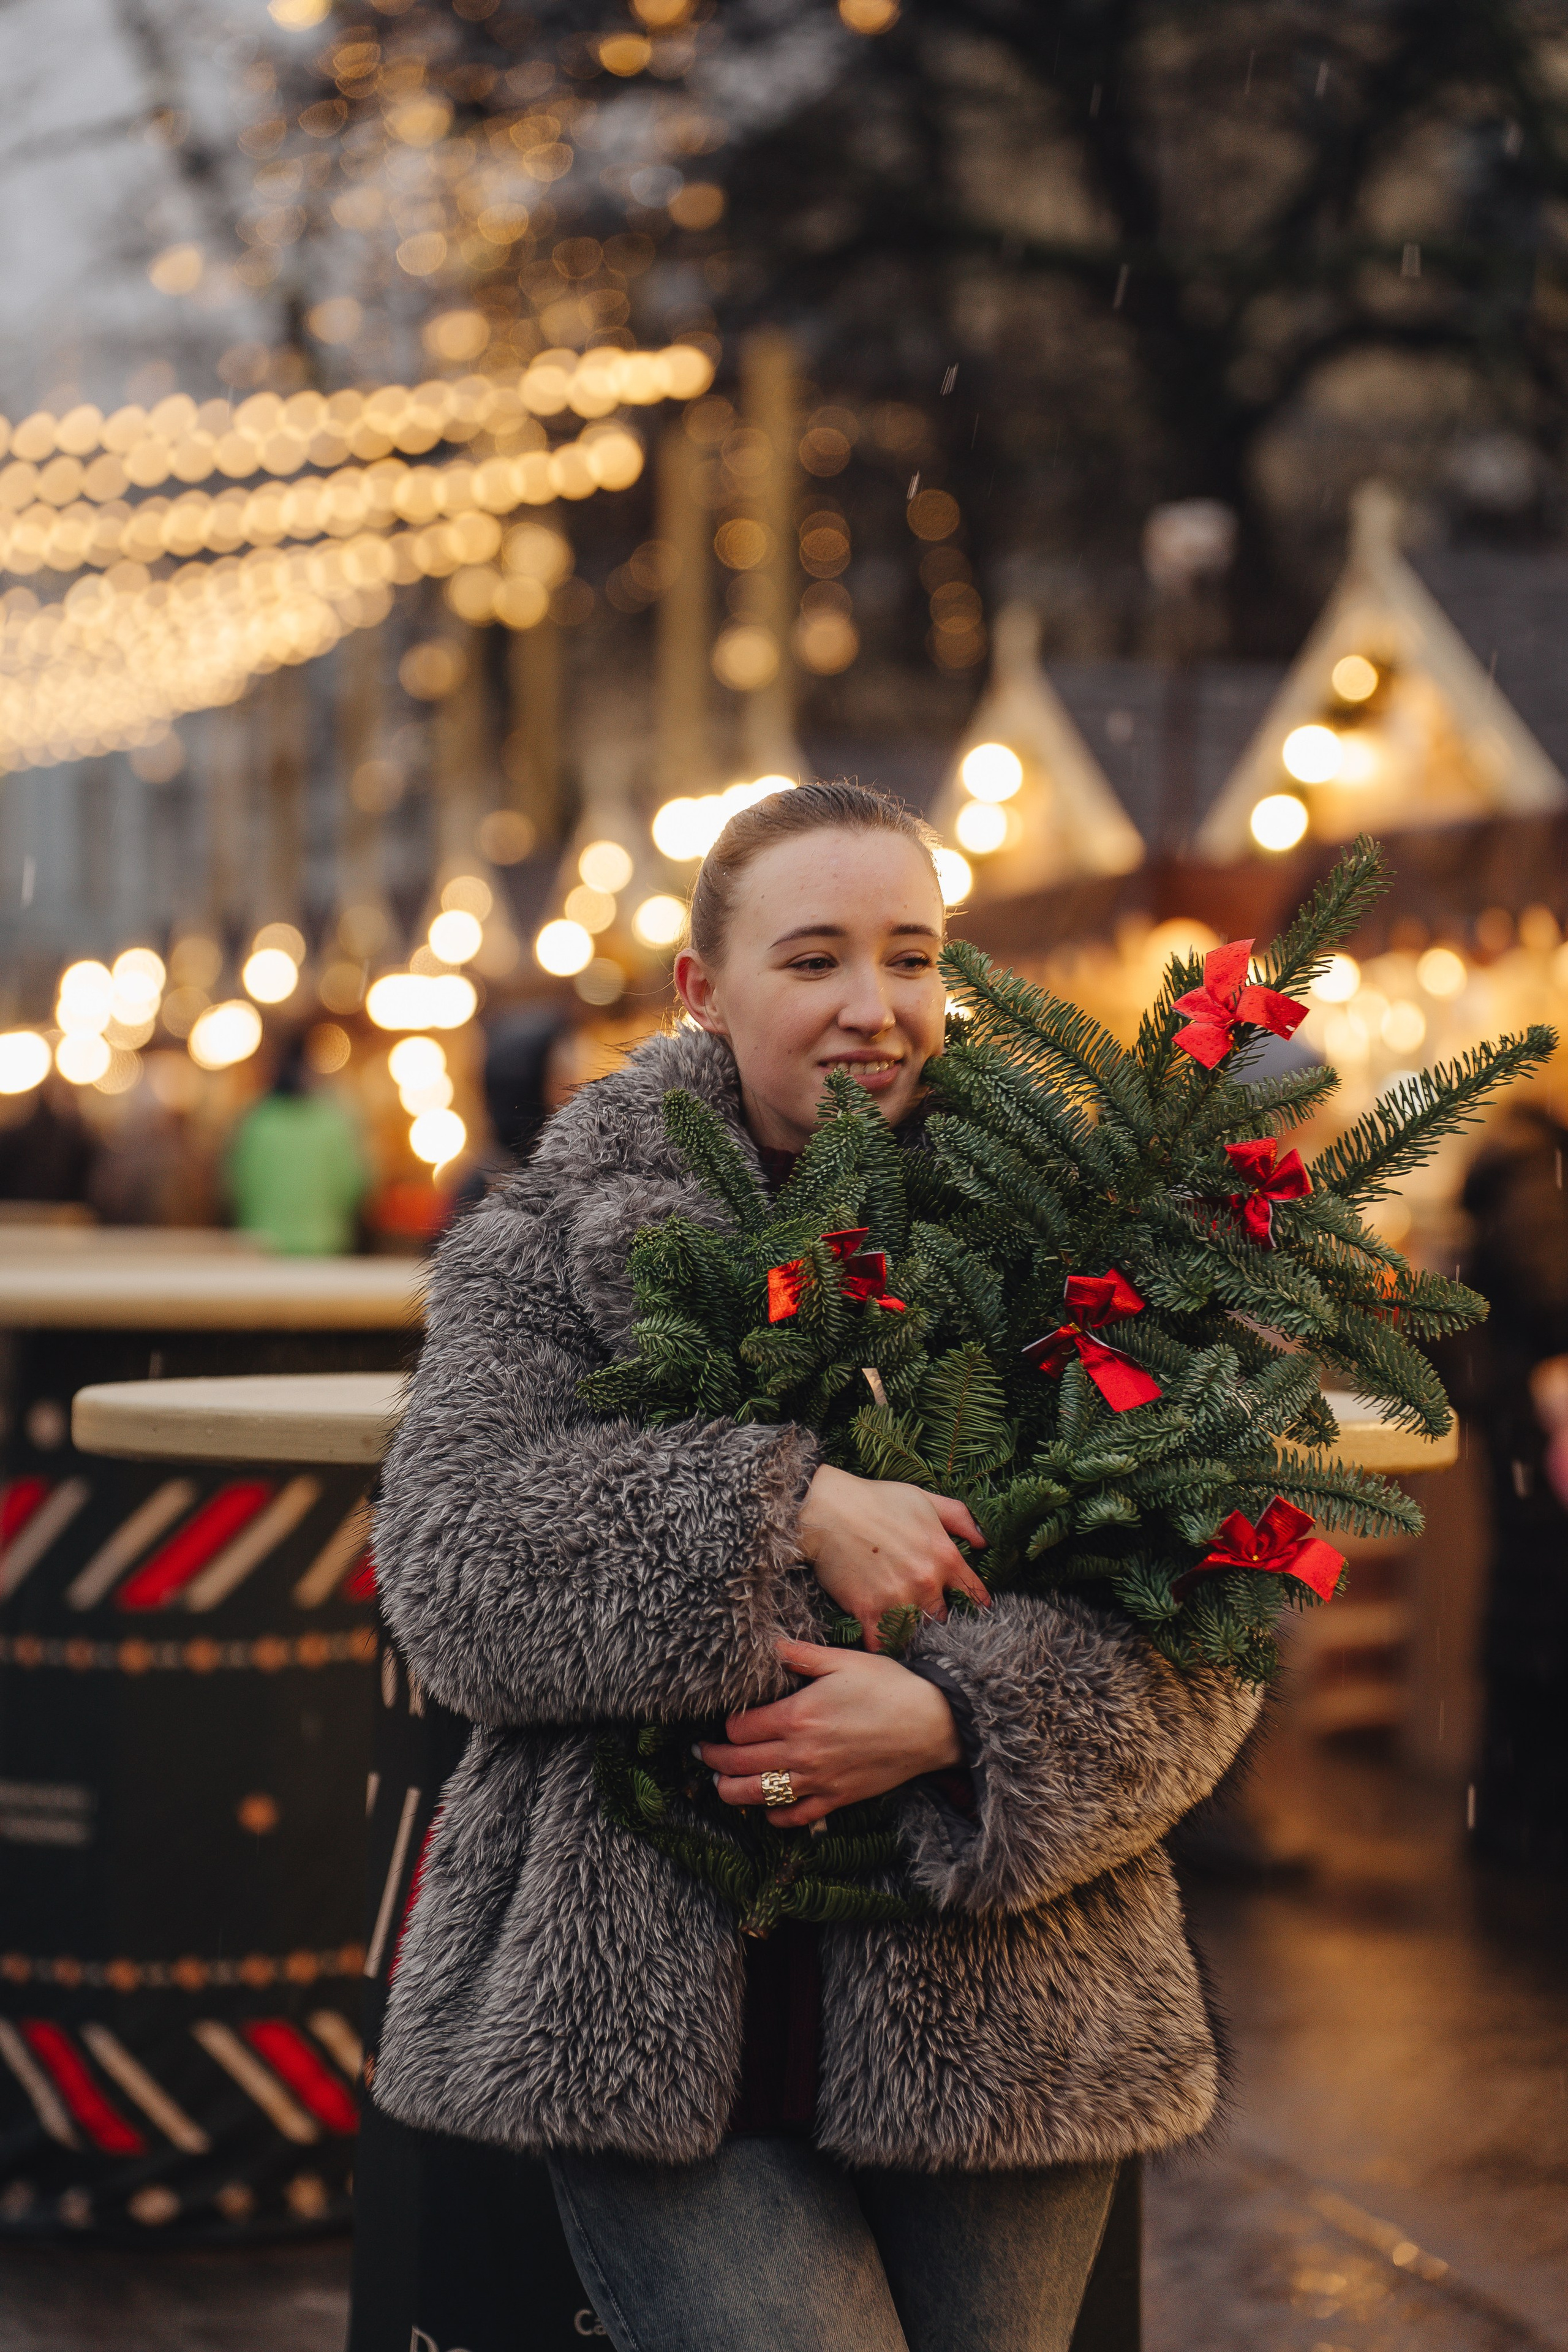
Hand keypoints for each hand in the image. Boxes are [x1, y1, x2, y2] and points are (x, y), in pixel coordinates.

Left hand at [700, 1637, 962, 1827]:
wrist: (933, 1724)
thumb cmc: (889, 1687)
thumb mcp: (842, 1660)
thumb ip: (799, 1655)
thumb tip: (767, 1645)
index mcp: (796, 1716)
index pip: (740, 1729)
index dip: (724, 1726)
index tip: (720, 1722)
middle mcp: (800, 1753)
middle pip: (739, 1765)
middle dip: (714, 1760)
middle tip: (702, 1754)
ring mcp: (818, 1780)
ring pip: (758, 1797)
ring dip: (731, 1793)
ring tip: (719, 1784)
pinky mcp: (837, 1799)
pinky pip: (795, 1817)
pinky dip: (774, 1817)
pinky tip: (766, 1810)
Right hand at [797, 1463, 988, 1649]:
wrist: (827, 1509)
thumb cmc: (876, 1500)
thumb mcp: (925, 1499)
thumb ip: (960, 1518)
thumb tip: (985, 1542)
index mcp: (944, 1555)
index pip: (974, 1593)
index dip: (974, 1603)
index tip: (970, 1610)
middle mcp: (926, 1581)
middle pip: (943, 1617)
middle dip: (935, 1616)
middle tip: (925, 1614)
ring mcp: (897, 1598)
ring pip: (915, 1630)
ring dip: (910, 1630)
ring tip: (902, 1627)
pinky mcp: (869, 1610)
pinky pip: (883, 1642)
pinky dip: (883, 1644)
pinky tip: (880, 1639)